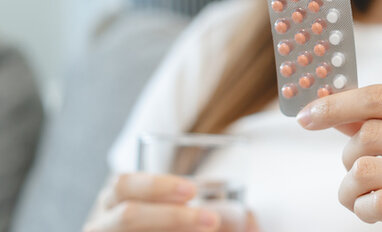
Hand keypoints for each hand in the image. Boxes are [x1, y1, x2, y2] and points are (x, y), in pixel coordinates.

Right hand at [85, 173, 261, 231]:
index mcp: (114, 201)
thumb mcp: (180, 211)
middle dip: (171, 218)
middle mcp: (100, 224)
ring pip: (128, 231)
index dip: (156, 186)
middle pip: (127, 216)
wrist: (147, 229)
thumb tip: (249, 218)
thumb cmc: (161, 221)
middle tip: (210, 222)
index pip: (124, 185)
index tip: (192, 191)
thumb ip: (216, 215)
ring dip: (170, 227)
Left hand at [296, 84, 381, 231]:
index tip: (306, 115)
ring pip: (367, 169)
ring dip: (349, 189)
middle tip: (351, 174)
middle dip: (346, 157)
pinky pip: (378, 203)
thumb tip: (337, 110)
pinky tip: (372, 213)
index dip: (337, 103)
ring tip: (358, 198)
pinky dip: (362, 210)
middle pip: (369, 133)